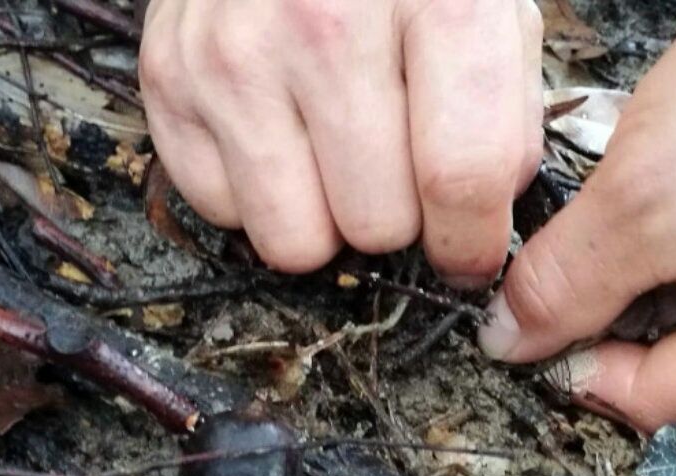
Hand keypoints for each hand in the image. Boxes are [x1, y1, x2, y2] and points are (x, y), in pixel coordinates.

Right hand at [139, 0, 543, 285]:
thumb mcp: (492, 6)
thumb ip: (507, 116)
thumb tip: (478, 224)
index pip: (460, 178)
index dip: (472, 242)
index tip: (468, 251)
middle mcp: (321, 21)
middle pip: (375, 227)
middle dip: (396, 218)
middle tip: (391, 166)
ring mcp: (232, 52)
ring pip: (295, 244)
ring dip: (324, 221)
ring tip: (333, 157)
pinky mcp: (168, 76)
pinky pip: (224, 215)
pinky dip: (257, 195)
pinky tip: (277, 134)